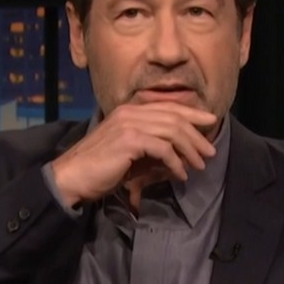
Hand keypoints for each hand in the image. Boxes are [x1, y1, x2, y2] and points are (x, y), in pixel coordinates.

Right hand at [50, 103, 218, 207]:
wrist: (72, 177)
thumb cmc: (99, 168)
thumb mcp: (129, 153)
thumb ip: (151, 148)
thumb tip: (177, 155)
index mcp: (129, 110)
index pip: (168, 106)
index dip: (192, 113)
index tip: (211, 122)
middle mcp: (130, 112)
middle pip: (175, 117)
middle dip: (197, 135)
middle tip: (210, 152)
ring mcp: (129, 124)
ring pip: (172, 131)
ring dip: (190, 150)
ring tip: (200, 165)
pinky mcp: (130, 140)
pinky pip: (163, 149)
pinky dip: (176, 163)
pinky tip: (181, 174)